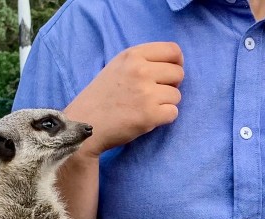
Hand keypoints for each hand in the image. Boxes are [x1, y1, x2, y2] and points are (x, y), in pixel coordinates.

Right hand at [64, 42, 184, 158]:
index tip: (169, 73)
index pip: (173, 50)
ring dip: (166, 103)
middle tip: (154, 93)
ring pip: (177, 95)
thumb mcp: (119, 66)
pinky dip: (164, 118)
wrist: (85, 122)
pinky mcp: (150, 115)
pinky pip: (173, 113)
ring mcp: (146, 93)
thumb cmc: (103, 95)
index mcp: (132, 55)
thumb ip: (143, 61)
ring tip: (146, 106)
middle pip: (179, 73)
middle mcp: (140, 70)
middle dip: (171, 85)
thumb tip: (174, 63)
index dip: (176, 62)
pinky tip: (146, 117)